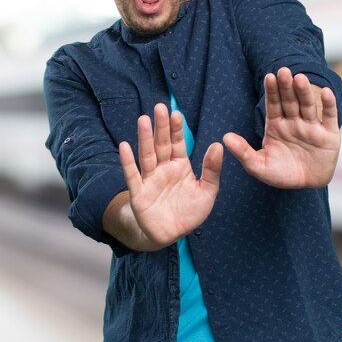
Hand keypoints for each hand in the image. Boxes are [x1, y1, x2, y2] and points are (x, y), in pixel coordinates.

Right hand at [117, 103, 222, 250]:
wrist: (172, 235)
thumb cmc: (190, 212)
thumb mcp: (207, 191)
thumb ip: (212, 170)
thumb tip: (218, 145)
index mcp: (179, 166)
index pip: (177, 143)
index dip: (176, 129)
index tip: (176, 113)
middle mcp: (163, 169)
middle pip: (161, 144)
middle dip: (161, 127)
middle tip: (160, 107)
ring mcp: (150, 180)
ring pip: (147, 155)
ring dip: (144, 138)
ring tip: (143, 120)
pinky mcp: (139, 193)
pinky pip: (132, 176)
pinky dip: (128, 162)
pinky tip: (124, 146)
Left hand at [223, 67, 339, 188]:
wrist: (307, 185)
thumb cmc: (281, 174)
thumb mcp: (258, 166)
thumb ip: (243, 151)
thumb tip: (225, 137)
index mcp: (276, 125)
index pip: (273, 104)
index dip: (272, 91)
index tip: (269, 77)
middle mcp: (294, 121)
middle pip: (290, 101)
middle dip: (286, 87)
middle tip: (283, 71)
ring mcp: (312, 126)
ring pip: (308, 105)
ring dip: (304, 92)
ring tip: (299, 78)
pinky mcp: (330, 135)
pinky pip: (330, 117)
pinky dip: (329, 105)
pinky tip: (326, 93)